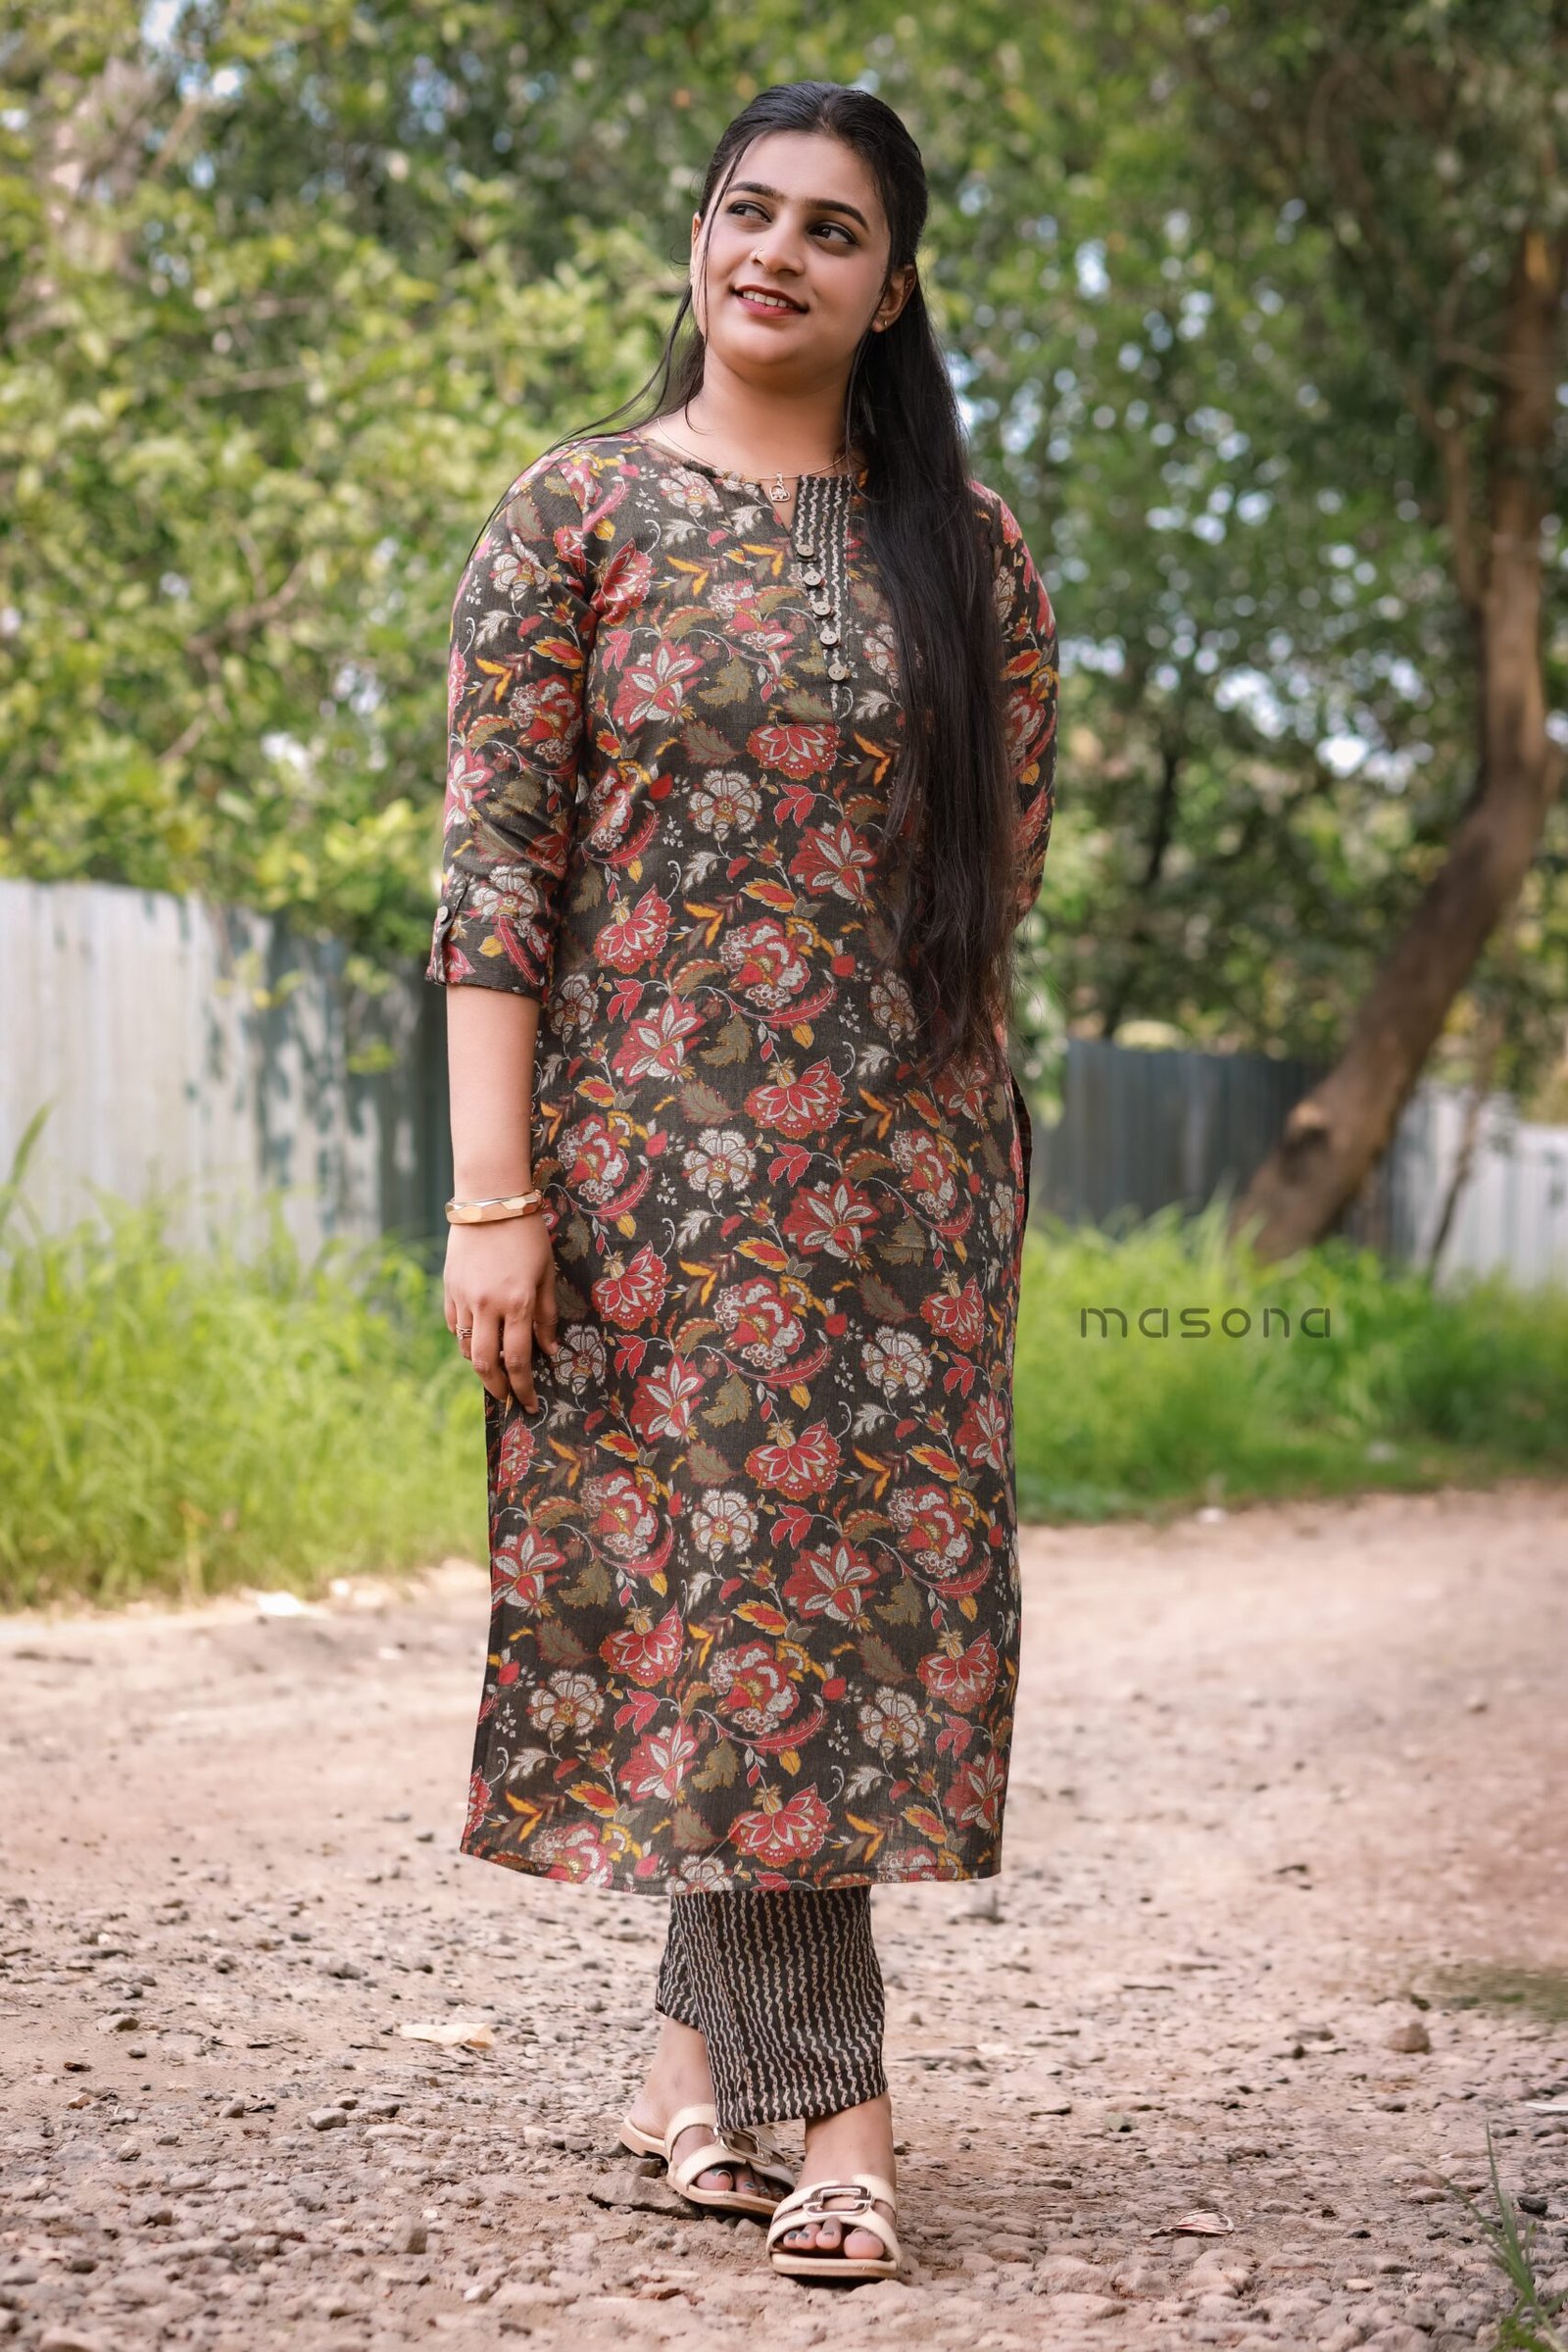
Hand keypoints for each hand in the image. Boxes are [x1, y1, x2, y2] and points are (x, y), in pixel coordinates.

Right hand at [444, 1215, 558, 1411]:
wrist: (490, 1201)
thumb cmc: (527, 1235)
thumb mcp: (546, 1273)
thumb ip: (546, 1315)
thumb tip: (548, 1350)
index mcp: (518, 1303)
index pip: (518, 1360)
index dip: (523, 1388)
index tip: (529, 1405)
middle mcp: (488, 1306)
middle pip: (486, 1364)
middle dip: (498, 1388)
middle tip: (507, 1399)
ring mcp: (465, 1298)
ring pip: (467, 1348)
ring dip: (481, 1365)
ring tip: (495, 1370)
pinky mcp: (450, 1289)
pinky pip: (456, 1326)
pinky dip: (466, 1340)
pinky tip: (479, 1340)